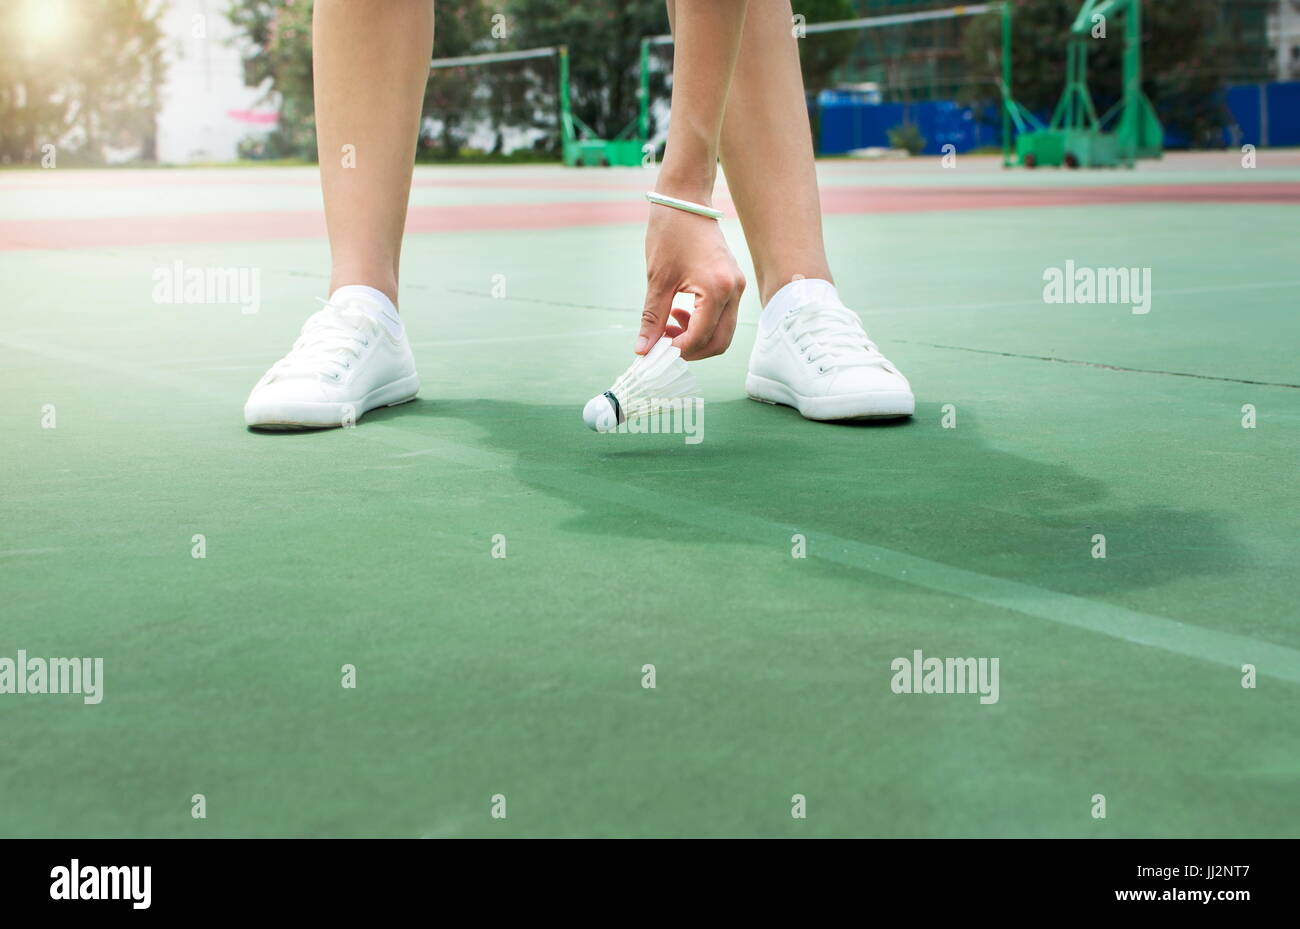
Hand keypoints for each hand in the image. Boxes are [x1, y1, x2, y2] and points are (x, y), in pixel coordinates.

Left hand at [637, 204, 745, 359]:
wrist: (686, 200)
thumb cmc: (670, 232)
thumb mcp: (657, 280)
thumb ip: (652, 319)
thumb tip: (643, 350)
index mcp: (716, 289)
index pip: (700, 337)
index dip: (676, 350)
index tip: (654, 351)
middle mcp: (734, 291)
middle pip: (719, 342)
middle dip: (690, 350)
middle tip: (662, 344)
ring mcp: (737, 287)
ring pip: (723, 332)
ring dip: (696, 337)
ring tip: (668, 324)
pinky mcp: (734, 284)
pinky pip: (723, 316)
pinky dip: (703, 323)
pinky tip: (680, 312)